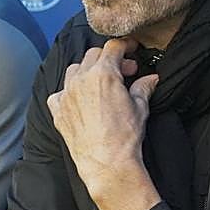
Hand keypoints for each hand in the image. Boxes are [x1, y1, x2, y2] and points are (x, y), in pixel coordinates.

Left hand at [47, 38, 160, 209]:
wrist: (107, 164)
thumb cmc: (124, 137)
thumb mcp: (140, 108)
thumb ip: (143, 88)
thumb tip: (150, 79)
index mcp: (103, 74)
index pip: (113, 47)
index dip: (125, 45)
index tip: (131, 49)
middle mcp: (81, 80)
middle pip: (93, 55)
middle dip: (109, 59)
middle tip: (124, 72)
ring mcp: (67, 95)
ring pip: (74, 70)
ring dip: (88, 71)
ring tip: (100, 84)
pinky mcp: (58, 112)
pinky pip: (59, 93)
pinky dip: (68, 92)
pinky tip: (79, 100)